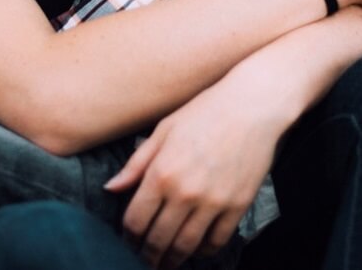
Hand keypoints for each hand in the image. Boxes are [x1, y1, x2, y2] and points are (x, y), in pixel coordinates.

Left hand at [104, 67, 282, 269]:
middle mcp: (185, 192)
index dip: (127, 236)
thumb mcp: (163, 129)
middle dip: (147, 255)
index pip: (135, 220)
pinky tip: (195, 249)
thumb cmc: (204, 112)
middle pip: (158, 240)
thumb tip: (111, 188)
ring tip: (165, 263)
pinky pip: (216, 241)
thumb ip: (136, 164)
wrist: (251, 106)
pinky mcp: (237, 206)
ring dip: (172, 260)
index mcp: (162, 172)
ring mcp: (213, 202)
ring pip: (186, 247)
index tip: (127, 240)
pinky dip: (203, 251)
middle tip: (143, 260)